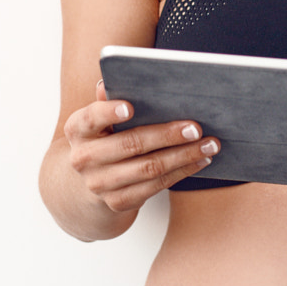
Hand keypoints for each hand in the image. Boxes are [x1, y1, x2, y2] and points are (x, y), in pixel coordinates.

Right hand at [64, 80, 220, 213]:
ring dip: (184, 156)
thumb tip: (109, 83)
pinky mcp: (118, 202)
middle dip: (167, 135)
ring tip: (209, 145)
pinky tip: (200, 161)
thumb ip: (108, 100)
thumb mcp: (99, 119)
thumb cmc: (103, 138)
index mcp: (77, 129)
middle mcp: (83, 158)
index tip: (132, 107)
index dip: (109, 112)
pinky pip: (156, 186)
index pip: (91, 118)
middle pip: (130, 144)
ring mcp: (100, 184)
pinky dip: (182, 172)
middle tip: (196, 127)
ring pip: (149, 168)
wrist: (90, 181)